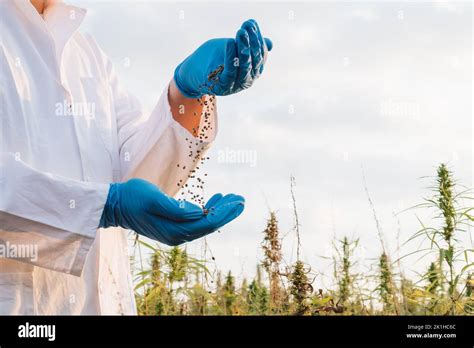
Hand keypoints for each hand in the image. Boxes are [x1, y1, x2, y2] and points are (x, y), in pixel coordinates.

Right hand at [99, 178, 244, 244]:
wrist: (115, 205)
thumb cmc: (133, 198)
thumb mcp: (153, 199)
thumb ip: (176, 208)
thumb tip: (199, 213)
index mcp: (175, 230)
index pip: (208, 222)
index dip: (225, 212)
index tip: (238, 200)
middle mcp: (178, 236)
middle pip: (210, 224)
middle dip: (227, 212)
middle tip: (241, 199)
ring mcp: (176, 233)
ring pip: (205, 223)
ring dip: (220, 211)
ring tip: (232, 198)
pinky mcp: (174, 227)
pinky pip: (196, 221)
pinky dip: (208, 211)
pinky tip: (215, 201)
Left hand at [174, 19, 272, 97]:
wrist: (193, 71)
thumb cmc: (215, 58)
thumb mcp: (234, 49)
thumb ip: (250, 47)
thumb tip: (270, 43)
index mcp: (253, 71)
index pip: (260, 54)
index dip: (257, 38)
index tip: (251, 23)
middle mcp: (248, 80)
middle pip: (255, 61)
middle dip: (252, 42)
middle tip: (247, 27)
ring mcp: (236, 85)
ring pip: (245, 67)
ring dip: (244, 49)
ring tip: (241, 33)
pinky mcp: (223, 86)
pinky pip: (230, 72)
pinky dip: (231, 57)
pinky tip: (230, 43)